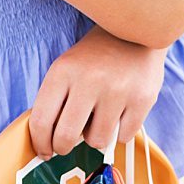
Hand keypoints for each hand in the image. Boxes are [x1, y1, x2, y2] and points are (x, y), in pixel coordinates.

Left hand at [27, 25, 167, 158]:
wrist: (138, 32)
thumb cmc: (95, 57)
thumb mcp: (67, 68)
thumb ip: (54, 101)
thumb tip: (47, 142)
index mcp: (64, 71)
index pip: (41, 121)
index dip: (40, 143)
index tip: (45, 151)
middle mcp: (90, 80)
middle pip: (66, 137)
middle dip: (63, 147)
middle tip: (67, 145)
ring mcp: (118, 90)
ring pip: (97, 140)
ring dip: (95, 136)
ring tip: (99, 118)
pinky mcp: (143, 98)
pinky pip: (124, 136)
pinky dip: (120, 131)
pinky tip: (120, 112)